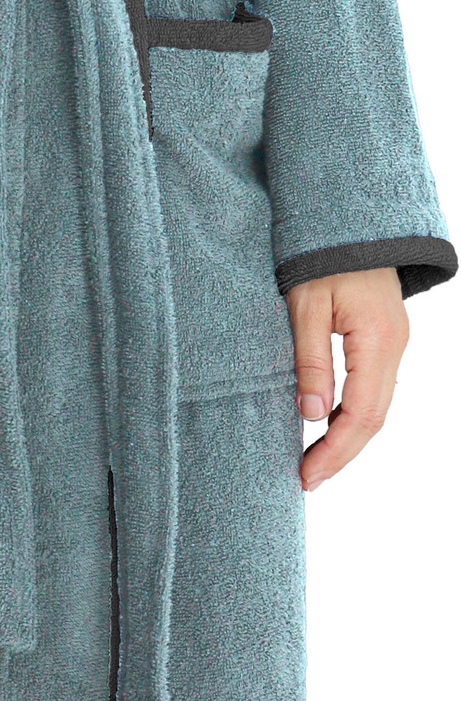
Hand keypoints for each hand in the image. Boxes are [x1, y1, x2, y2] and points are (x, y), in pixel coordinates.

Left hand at [287, 267, 408, 491]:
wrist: (349, 220)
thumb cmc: (320, 255)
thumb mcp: (304, 306)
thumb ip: (310, 362)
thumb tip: (311, 416)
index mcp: (378, 340)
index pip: (361, 414)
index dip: (335, 450)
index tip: (306, 474)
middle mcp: (395, 346)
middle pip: (374, 418)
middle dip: (341, 454)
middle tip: (307, 480)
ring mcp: (394, 343)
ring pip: (376, 406)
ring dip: (347, 437)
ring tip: (313, 463)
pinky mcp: (385, 339)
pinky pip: (373, 388)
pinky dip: (352, 414)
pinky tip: (327, 427)